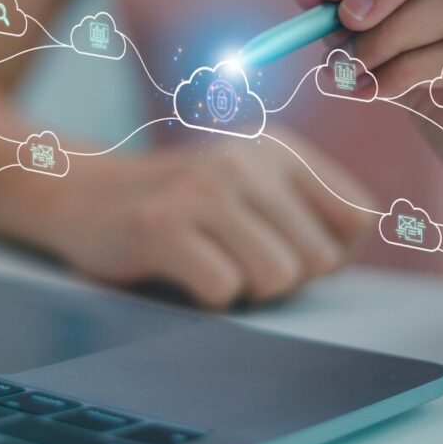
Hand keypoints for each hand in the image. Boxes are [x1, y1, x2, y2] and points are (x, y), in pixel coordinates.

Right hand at [47, 125, 375, 307]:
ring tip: (213, 262)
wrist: (84, 193)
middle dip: (285, 277)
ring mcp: (203, 191)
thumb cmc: (181, 203)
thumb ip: (306, 207)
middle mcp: (246, 160)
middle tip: (236, 257)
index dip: (330, 251)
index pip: (358, 218)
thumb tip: (350, 251)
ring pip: (279, 277)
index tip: (286, 246)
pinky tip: (181, 269)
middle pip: (321, 259)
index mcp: (278, 148)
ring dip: (248, 289)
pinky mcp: (163, 226)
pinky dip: (208, 295)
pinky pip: (225, 289)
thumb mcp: (249, 183)